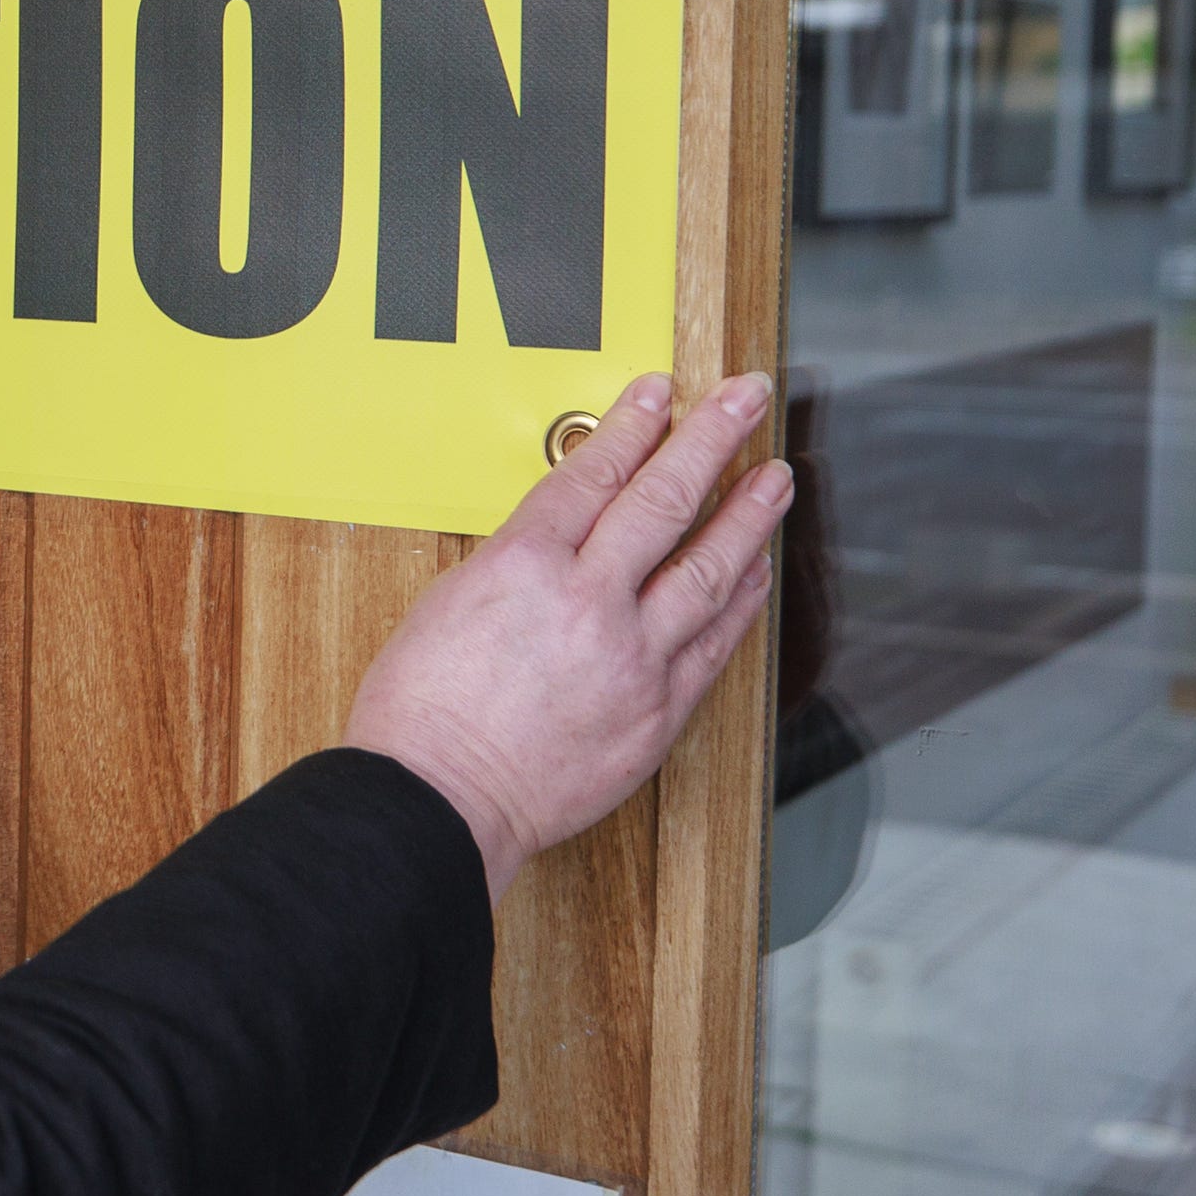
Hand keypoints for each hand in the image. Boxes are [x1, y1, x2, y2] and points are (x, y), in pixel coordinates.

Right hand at [343, 371, 791, 898]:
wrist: (438, 802)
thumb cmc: (420, 716)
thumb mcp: (448, 605)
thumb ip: (516, 567)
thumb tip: (563, 543)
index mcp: (523, 565)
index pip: (594, 473)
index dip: (634, 425)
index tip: (661, 392)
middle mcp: (587, 602)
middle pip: (664, 500)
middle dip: (711, 439)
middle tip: (746, 399)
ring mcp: (631, 658)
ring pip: (706, 569)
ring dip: (747, 516)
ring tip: (775, 478)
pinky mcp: (656, 712)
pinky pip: (712, 644)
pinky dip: (738, 602)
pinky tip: (754, 571)